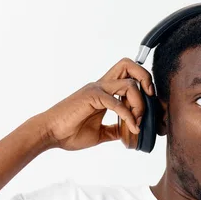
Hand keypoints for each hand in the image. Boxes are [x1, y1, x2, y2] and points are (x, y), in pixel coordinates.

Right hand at [37, 57, 153, 150]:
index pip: (127, 76)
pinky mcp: (91, 97)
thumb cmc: (69, 133)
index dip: (143, 87)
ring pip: (129, 83)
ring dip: (140, 104)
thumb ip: (115, 130)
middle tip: (151, 99)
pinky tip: (133, 128)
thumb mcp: (100, 133)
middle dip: (145, 78)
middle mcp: (101, 86)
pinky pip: (117, 102)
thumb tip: (129, 133)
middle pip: (128, 65)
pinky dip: (129, 116)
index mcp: (103, 92)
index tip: (148, 110)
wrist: (49, 134)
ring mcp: (96, 90)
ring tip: (138, 122)